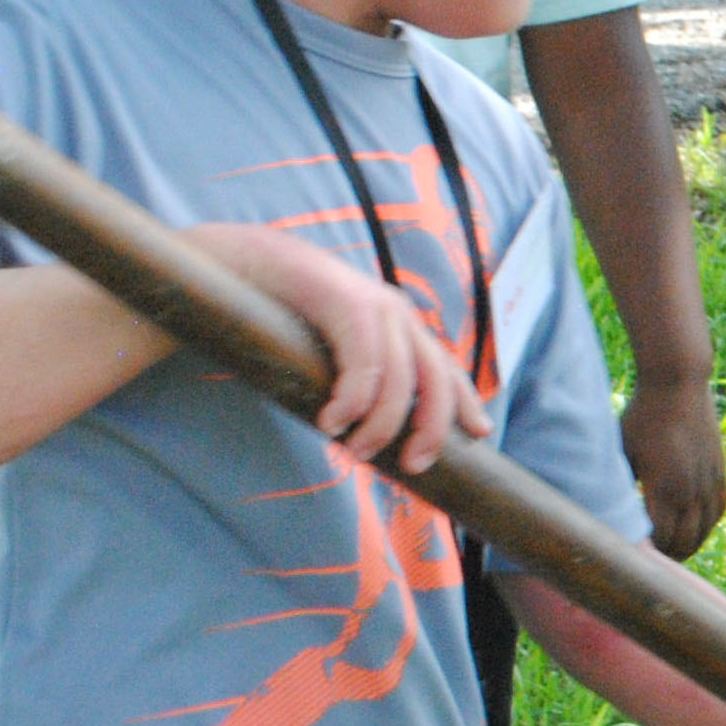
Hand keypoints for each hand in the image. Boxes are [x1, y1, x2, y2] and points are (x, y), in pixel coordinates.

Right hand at [194, 222, 486, 473]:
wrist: (245, 260)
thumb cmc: (286, 313)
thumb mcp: (333, 346)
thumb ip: (358, 374)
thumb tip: (363, 428)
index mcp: (399, 323)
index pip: (444, 367)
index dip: (464, 401)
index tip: (480, 434)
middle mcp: (396, 313)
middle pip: (434, 379)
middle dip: (429, 427)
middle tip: (412, 465)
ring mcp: (374, 306)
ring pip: (398, 381)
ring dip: (379, 426)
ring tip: (353, 450)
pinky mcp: (345, 304)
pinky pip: (363, 365)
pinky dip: (352, 403)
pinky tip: (332, 423)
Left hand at [623, 374, 725, 557]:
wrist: (678, 384)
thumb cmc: (641, 417)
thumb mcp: (622, 453)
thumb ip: (622, 486)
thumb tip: (613, 513)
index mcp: (664, 488)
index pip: (661, 540)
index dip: (650, 553)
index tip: (636, 556)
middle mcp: (690, 490)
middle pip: (686, 542)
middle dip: (669, 556)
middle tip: (652, 559)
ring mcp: (708, 481)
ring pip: (705, 529)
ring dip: (690, 544)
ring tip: (674, 549)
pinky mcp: (719, 471)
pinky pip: (719, 509)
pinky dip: (708, 524)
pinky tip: (696, 527)